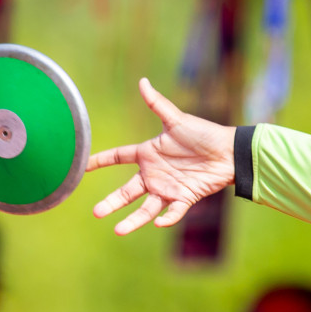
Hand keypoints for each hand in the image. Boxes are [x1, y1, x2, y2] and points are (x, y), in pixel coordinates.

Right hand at [89, 78, 237, 233]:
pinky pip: (174, 211)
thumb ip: (157, 104)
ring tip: (119, 230)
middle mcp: (154, 174)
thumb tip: (142, 81)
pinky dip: (168, 218)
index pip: (118, 157)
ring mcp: (169, 188)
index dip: (100, 161)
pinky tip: (159, 222)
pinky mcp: (185, 198)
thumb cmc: (204, 134)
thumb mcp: (177, 120)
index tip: (81, 167)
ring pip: (146, 208)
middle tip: (96, 213)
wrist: (229, 151)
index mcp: (148, 154)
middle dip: (112, 202)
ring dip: (134, 219)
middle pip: (127, 191)